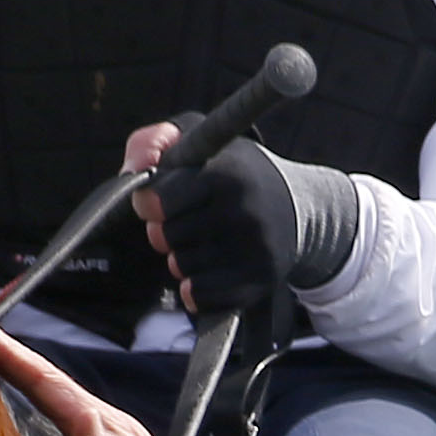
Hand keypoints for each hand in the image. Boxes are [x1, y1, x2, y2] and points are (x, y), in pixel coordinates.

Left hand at [123, 121, 359, 318]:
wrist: (301, 209)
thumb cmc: (236, 173)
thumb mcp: (201, 140)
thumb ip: (154, 141)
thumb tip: (133, 171)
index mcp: (226, 173)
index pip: (158, 202)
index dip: (149, 205)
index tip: (156, 203)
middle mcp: (242, 211)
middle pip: (166, 237)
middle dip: (167, 231)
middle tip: (187, 221)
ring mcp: (254, 248)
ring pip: (181, 266)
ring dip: (183, 257)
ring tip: (204, 242)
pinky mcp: (259, 280)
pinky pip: (199, 295)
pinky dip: (195, 287)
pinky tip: (209, 270)